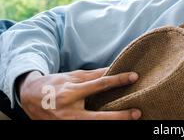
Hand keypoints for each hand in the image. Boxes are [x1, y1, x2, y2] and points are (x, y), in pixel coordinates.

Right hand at [17, 68, 140, 119]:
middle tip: (137, 113)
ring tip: (130, 121)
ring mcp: (67, 125)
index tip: (134, 76)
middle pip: (98, 117)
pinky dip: (100, 127)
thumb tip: (114, 68)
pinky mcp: (66, 130)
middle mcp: (69, 111)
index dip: (118, 80)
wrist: (29, 98)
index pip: (99, 85)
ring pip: (93, 126)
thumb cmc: (55, 84)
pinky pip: (86, 129)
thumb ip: (94, 75)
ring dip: (112, 124)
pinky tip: (114, 124)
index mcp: (71, 92)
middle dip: (119, 117)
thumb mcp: (73, 76)